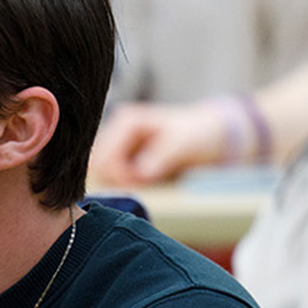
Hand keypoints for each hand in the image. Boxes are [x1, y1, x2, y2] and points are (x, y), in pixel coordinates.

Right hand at [89, 101, 228, 186]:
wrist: (208, 136)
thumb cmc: (197, 135)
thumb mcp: (183, 144)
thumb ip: (160, 157)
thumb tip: (140, 174)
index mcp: (127, 121)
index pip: (104, 158)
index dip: (120, 176)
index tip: (143, 184)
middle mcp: (116, 130)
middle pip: (98, 167)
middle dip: (118, 181)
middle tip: (144, 186)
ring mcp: (117, 144)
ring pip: (101, 174)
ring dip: (120, 184)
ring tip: (146, 184)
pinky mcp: (121, 157)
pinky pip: (110, 177)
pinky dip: (123, 184)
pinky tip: (142, 183)